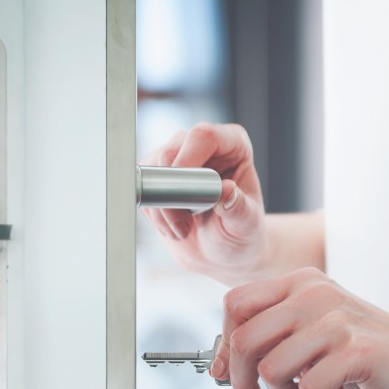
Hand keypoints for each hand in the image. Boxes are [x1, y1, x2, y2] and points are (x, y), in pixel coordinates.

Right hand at [141, 122, 267, 286]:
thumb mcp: (246, 225)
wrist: (220, 252)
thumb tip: (226, 190)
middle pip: (170, 152)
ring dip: (161, 208)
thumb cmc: (240, 234)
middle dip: (171, 194)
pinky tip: (171, 227)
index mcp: (232, 145)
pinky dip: (153, 213)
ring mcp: (176, 159)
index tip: (181, 192)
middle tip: (185, 227)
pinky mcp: (157, 178)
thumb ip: (239, 208)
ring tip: (182, 231)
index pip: (204, 137)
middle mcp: (202, 146)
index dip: (187, 159)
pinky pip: (142, 188)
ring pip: (151, 171)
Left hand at [211, 267, 388, 388]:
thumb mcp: (303, 334)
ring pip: (271, 369)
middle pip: (244, 339)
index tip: (224, 372)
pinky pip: (310, 388)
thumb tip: (219, 368)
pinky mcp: (357, 350)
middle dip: (241, 380)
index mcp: (297, 283)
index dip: (224, 343)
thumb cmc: (349, 351)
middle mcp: (313, 293)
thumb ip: (264, 340)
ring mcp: (336, 319)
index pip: (236, 303)